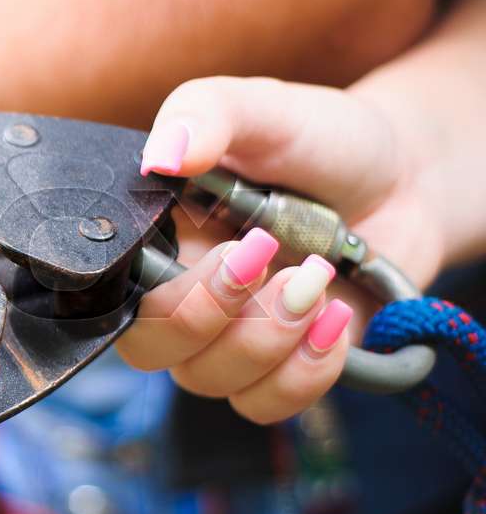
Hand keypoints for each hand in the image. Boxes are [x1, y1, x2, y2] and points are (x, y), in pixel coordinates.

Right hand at [115, 76, 443, 422]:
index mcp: (151, 238)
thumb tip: (160, 154)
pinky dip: (306, 371)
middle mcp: (176, 296)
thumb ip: (205, 113)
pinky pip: (265, 405)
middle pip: (149, 349)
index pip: (109, 293)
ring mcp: (225, 340)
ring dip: (269, 336)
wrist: (403, 178)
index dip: (155, 289)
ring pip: (209, 380)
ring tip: (318, 275)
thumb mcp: (261, 108)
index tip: (228, 246)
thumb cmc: (318, 139)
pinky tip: (337, 317)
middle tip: (266, 253)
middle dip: (210, 312)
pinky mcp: (279, 371)